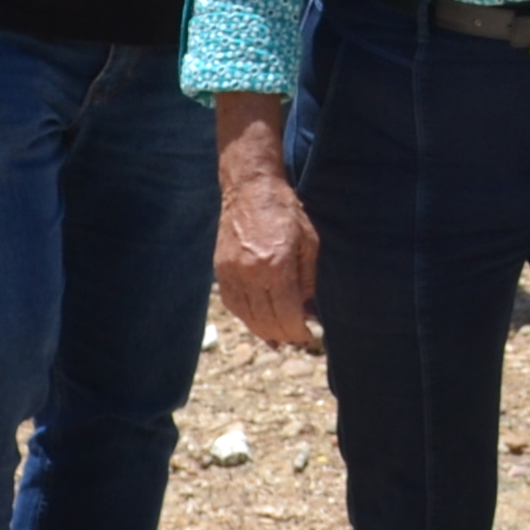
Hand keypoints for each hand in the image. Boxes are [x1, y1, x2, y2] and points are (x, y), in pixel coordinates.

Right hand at [218, 172, 320, 348]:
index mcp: (277, 266)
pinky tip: (258, 323)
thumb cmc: (286, 212)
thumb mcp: (309, 243)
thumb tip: (308, 312)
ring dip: (264, 332)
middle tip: (296, 339)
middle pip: (266, 320)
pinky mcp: (220, 270)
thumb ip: (308, 280)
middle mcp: (251, 273)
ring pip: (247, 317)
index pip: (287, 314)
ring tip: (278, 338)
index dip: (298, 331)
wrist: (250, 189)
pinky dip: (246, 318)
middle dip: (283, 335)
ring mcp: (232, 273)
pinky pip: (232, 304)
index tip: (308, 336)